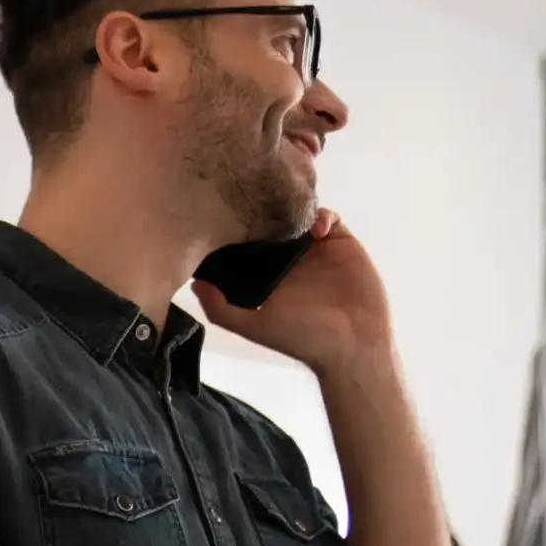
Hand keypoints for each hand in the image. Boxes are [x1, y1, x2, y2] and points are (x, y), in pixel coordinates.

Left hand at [191, 208, 392, 376]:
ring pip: (299, 215)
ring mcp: (314, 249)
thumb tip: (193, 284)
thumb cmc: (301, 337)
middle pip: (271, 222)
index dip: (238, 228)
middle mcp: (287, 259)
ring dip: (294, 208)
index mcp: (265, 274)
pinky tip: (316, 229)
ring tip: (289, 212)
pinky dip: (321, 215)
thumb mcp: (253, 325)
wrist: (352, 343)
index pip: (246, 242)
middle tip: (259, 202)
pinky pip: (328, 217)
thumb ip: (220, 309)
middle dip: (264, 210)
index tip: (230, 216)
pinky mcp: (340, 242)